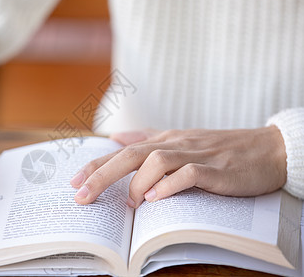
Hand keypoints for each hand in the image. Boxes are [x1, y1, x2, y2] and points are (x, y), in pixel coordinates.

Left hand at [70, 127, 286, 207]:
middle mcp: (175, 144)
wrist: (267, 148)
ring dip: (138, 183)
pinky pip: (188, 174)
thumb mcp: (180, 139)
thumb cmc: (220, 148)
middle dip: (102, 175)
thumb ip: (147, 137)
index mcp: (165, 139)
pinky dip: (169, 185)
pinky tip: (157, 199)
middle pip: (130, 155)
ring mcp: (195, 155)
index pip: (122, 150)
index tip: (74, 180)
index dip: (96, 164)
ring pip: (155, 161)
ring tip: (131, 204)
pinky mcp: (215, 169)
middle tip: (81, 196)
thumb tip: (115, 137)